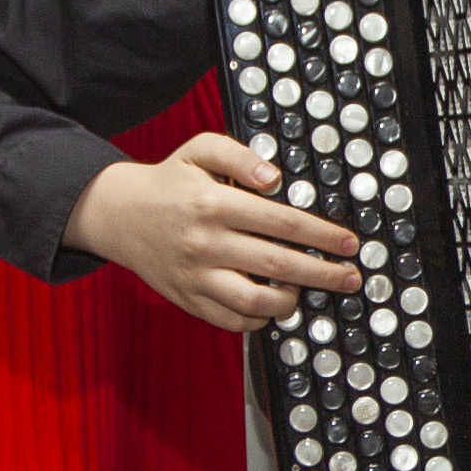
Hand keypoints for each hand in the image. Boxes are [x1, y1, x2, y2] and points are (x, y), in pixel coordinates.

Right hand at [73, 134, 363, 331]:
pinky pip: (232, 321)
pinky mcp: (189, 299)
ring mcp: (197, 277)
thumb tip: (274, 178)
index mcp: (215, 205)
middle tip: (351, 278)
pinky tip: (272, 305)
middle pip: (280, 266)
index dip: (323, 236)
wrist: (119, 215)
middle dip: (324, 274)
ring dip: (291, 301)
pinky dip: (259, 319)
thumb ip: (239, 157)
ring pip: (257, 302)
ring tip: (305, 291)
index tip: (348, 244)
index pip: (284, 224)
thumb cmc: (170, 181)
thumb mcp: (200, 150)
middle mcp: (207, 244)